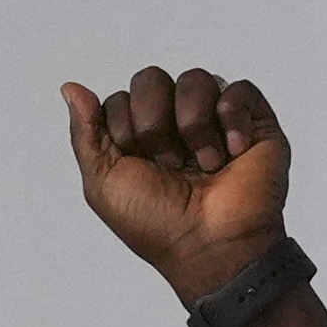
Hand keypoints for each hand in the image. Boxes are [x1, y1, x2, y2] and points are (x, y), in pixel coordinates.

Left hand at [66, 64, 294, 301]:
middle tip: (172, 165)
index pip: (121, 98)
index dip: (126, 130)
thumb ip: (85, 134)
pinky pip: (238, 89)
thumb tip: (70, 87)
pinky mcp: (255, 123)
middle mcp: (175, 123)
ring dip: (194, 125)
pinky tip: (233, 152)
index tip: (142, 167)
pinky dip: (232, 118)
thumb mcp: (103, 183)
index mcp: (140, 136)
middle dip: (154, 123)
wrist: (210, 247)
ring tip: (207, 166)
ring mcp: (215, 120)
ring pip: (195, 79)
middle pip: (151, 79)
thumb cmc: (157, 226)